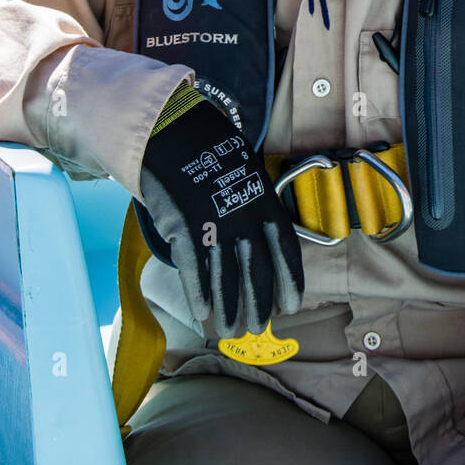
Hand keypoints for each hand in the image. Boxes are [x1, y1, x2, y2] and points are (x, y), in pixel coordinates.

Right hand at [138, 84, 303, 337]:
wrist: (173, 133)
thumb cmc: (211, 155)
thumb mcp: (246, 174)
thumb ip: (255, 207)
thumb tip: (262, 242)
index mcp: (264, 202)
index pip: (285, 249)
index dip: (290, 280)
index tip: (292, 306)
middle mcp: (244, 217)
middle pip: (257, 272)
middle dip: (258, 303)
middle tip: (257, 328)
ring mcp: (214, 225)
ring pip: (226, 279)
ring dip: (228, 309)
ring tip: (228, 331)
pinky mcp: (184, 230)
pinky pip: (194, 271)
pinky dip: (199, 295)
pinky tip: (202, 313)